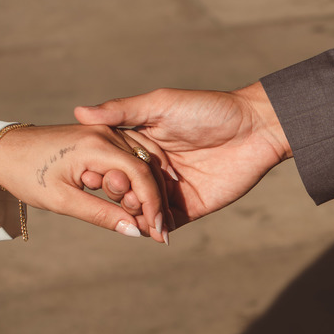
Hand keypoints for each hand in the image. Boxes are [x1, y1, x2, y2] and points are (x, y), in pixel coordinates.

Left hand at [0, 124, 170, 241]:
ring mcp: (106, 132)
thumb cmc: (27, 174)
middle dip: (155, 201)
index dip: (153, 203)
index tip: (159, 230)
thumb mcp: (63, 201)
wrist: (3, 150)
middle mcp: (107, 132)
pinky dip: (140, 180)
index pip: (140, 173)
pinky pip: (132, 158)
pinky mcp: (103, 137)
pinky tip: (140, 202)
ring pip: (144, 162)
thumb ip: (102, 215)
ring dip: (149, 191)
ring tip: (150, 220)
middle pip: (147, 167)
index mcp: (96, 144)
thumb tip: (136, 232)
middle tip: (159, 231)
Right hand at [73, 83, 290, 229]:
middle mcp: (153, 169)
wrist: (255, 128)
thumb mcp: (161, 104)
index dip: (102, 171)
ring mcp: (172, 189)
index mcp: (142, 144)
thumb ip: (122, 111)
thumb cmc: (208, 109)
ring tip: (135, 212)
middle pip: (125, 190)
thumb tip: (78, 111)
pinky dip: (157, 228)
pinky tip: (151, 229)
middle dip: (119, 195)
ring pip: (144, 209)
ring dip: (136, 214)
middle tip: (122, 194)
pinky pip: (168, 222)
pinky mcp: (192, 206)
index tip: (92, 176)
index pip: (112, 164)